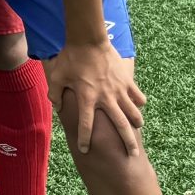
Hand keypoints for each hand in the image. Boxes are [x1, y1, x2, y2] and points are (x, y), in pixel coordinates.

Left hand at [48, 39, 146, 153]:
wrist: (89, 39)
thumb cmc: (71, 58)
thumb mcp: (57, 76)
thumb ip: (55, 93)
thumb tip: (55, 106)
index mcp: (86, 98)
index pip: (86, 125)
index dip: (85, 139)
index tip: (85, 150)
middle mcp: (105, 97)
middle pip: (120, 125)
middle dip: (127, 142)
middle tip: (132, 155)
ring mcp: (119, 89)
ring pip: (133, 113)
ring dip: (136, 124)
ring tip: (137, 132)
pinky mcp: (127, 80)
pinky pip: (138, 96)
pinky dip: (139, 103)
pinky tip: (138, 107)